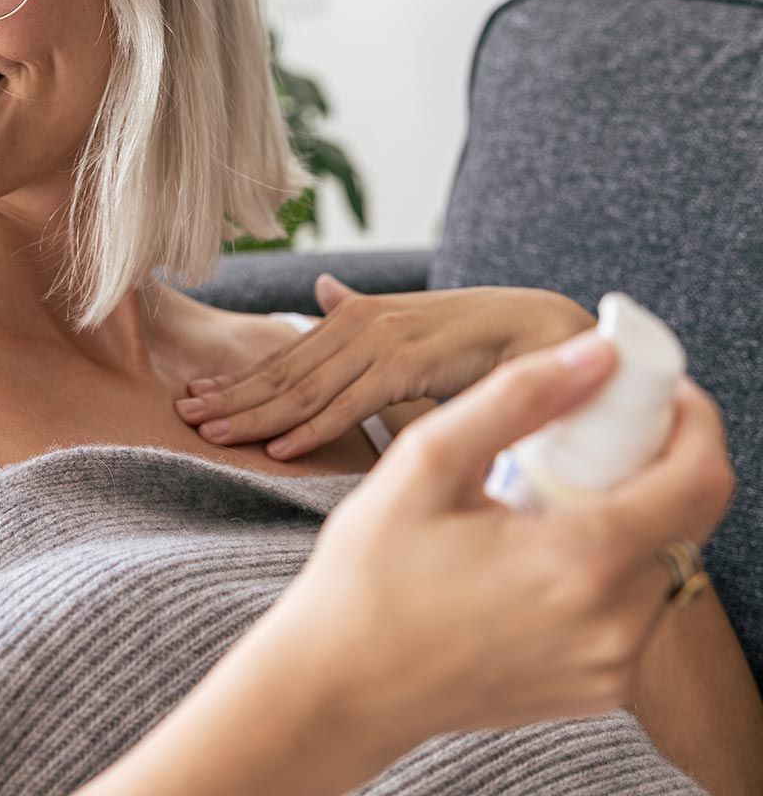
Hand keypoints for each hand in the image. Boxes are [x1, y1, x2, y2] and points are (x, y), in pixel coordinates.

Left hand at [175, 276, 594, 459]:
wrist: (543, 328)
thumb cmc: (474, 337)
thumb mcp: (405, 327)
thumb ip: (359, 319)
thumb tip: (321, 293)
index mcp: (353, 319)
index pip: (285, 360)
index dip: (238, 381)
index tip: (196, 398)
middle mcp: (358, 324)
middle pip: (282, 374)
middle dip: (230, 397)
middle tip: (184, 419)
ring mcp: (380, 342)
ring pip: (305, 389)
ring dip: (254, 414)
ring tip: (211, 433)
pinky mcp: (408, 363)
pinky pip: (351, 404)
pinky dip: (313, 427)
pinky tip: (279, 448)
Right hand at [274, 328, 735, 757]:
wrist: (342, 688)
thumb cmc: (368, 574)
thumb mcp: (427, 462)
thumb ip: (517, 398)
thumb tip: (596, 353)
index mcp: (581, 562)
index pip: (700, 477)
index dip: (693, 417)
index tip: (649, 386)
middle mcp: (616, 625)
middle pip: (684, 515)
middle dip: (646, 458)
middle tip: (576, 433)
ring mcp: (611, 666)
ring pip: (658, 558)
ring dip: (622, 509)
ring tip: (536, 497)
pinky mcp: (596, 687)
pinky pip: (631, 604)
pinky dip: (602, 560)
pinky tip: (531, 550)